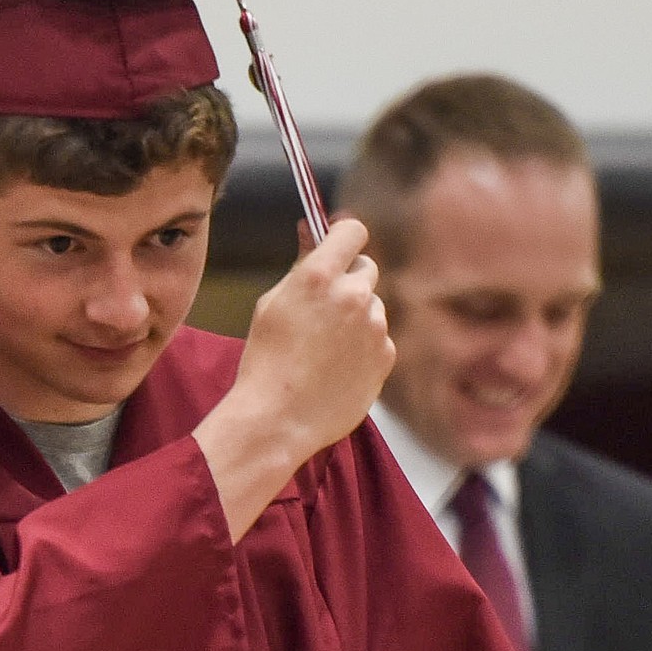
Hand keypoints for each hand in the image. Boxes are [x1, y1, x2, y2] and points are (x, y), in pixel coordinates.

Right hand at [193, 217, 393, 542]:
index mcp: (319, 277)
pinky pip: (378, 339)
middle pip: (365, 268)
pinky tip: (336, 368)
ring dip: (355, 318)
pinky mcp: (385, 357)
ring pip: (372, 307)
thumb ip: (300, 266)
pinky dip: (363, 348)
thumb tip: (311, 235)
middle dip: (347, 281)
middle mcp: (353, 296)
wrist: (278, 419)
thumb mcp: (272, 304)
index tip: (338, 245)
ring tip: (324, 349)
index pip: (352, 231)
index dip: (343, 236)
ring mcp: (374, 327)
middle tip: (324, 308)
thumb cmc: (266, 363)